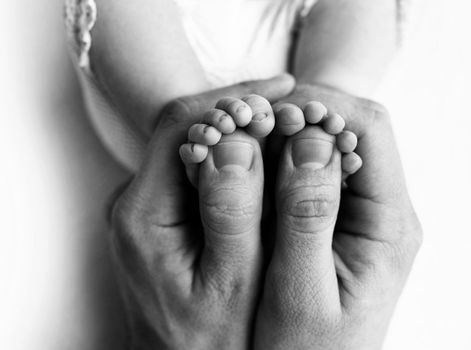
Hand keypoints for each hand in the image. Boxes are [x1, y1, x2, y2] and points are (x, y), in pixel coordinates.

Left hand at [109, 75, 294, 348]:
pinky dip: (234, 156)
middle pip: (186, 129)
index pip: (184, 126)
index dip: (236, 100)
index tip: (285, 91)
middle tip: (293, 102)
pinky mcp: (162, 220)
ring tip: (288, 121)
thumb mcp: (230, 284)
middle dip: (241, 108)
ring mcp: (148, 211)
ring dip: (240, 130)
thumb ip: (232, 213)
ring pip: (193, 147)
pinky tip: (267, 156)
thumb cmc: (211, 342)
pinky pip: (197, 171)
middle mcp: (136, 204)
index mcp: (144, 213)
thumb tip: (238, 143)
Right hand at [254, 83, 421, 348]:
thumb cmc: (305, 349)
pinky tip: (247, 165)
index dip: (322, 106)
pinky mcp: (332, 218)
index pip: (369, 130)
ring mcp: (357, 211)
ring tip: (240, 138)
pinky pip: (309, 169)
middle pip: (349, 128)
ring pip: (326, 145)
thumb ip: (306, 217)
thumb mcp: (301, 292)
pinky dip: (277, 158)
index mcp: (387, 224)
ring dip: (284, 134)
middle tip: (247, 121)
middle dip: (299, 115)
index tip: (271, 112)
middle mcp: (380, 210)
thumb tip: (309, 142)